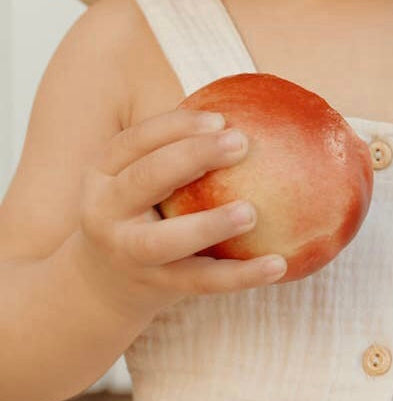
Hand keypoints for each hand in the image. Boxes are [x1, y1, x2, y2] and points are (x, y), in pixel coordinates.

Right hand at [76, 108, 287, 317]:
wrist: (106, 281)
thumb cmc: (147, 210)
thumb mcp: (145, 176)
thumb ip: (185, 150)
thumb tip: (262, 114)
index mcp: (104, 172)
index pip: (135, 140)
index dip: (177, 126)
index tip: (222, 118)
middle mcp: (106, 211)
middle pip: (145, 178)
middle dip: (191, 157)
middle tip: (241, 142)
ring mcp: (129, 252)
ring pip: (166, 241)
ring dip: (209, 226)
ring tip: (252, 213)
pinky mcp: (157, 287)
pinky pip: (202, 281)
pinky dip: (241, 275)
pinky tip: (280, 264)